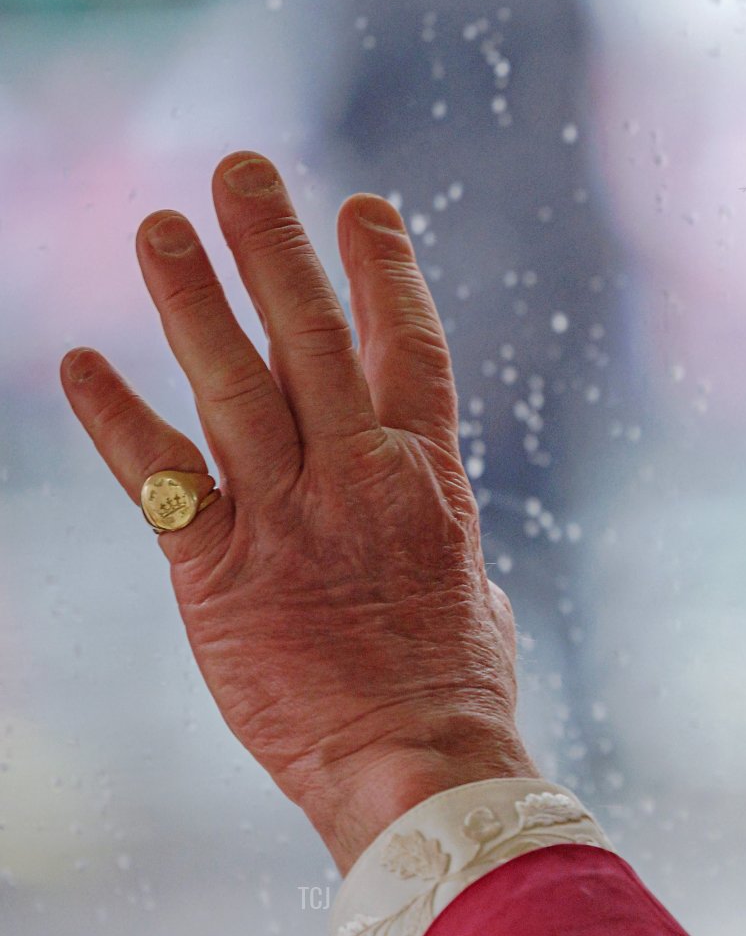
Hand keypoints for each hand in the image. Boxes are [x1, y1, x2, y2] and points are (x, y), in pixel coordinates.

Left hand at [60, 152, 540, 874]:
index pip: (407, 350)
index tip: (362, 208)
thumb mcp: (475, 597)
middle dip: (274, 248)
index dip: (384, 272)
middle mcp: (358, 477)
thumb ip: (442, 543)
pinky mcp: (221, 571)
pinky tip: (80, 362)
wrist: (417, 766)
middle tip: (238, 168)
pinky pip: (161, 480)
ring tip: (157, 227)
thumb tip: (440, 538)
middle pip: (311, 339)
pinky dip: (118, 419)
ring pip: (233, 386)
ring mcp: (289, 517)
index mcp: (427, 479)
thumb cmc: (456, 694)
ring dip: (193, 300)